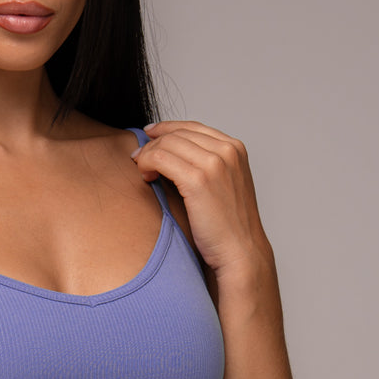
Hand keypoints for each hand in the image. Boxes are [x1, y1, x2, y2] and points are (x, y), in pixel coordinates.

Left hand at [132, 120, 271, 280]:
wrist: (240, 252)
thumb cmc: (228, 226)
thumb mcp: (223, 185)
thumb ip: (205, 166)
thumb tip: (171, 155)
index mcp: (235, 148)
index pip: (192, 127)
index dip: (167, 128)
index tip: (149, 136)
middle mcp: (227, 151)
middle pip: (177, 134)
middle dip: (153, 143)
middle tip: (138, 158)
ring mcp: (214, 164)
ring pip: (167, 144)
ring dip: (148, 154)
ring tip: (142, 170)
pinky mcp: (198, 180)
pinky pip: (160, 158)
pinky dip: (147, 163)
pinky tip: (146, 176)